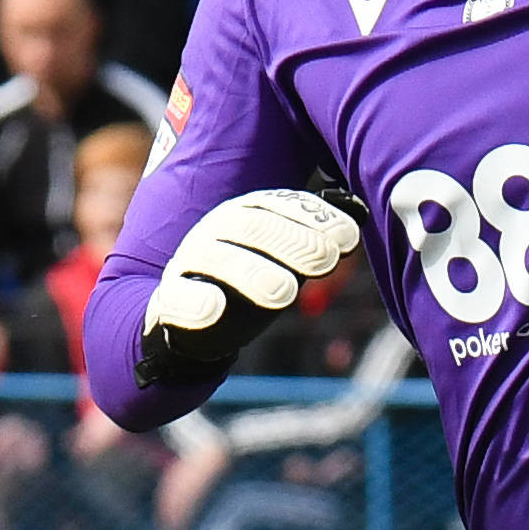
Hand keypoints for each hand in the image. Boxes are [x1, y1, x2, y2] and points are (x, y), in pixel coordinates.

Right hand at [134, 188, 363, 388]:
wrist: (186, 324)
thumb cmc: (249, 282)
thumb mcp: (286, 257)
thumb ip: (315, 234)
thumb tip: (359, 211)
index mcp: (247, 214)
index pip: (280, 205)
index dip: (314, 218)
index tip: (348, 238)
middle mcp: (216, 232)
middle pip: (251, 226)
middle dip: (292, 240)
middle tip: (326, 260)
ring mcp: (189, 265)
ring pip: (217, 259)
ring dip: (252, 272)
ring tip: (286, 292)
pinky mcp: (168, 302)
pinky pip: (177, 297)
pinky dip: (195, 302)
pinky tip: (214, 308)